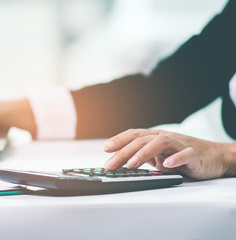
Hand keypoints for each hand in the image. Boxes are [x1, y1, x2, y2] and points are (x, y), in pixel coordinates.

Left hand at [102, 129, 233, 179]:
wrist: (214, 157)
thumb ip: (143, 158)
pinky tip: (166, 165)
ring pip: (160, 143)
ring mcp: (180, 144)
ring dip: (143, 153)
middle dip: (123, 152)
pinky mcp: (195, 155)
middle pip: (142, 140)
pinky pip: (186, 154)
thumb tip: (121, 164)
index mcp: (155, 138)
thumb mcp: (159, 157)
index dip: (119, 140)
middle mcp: (165, 138)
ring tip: (131, 164)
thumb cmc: (183, 157)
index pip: (134, 135)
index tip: (105, 149)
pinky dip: (176, 158)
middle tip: (110, 164)